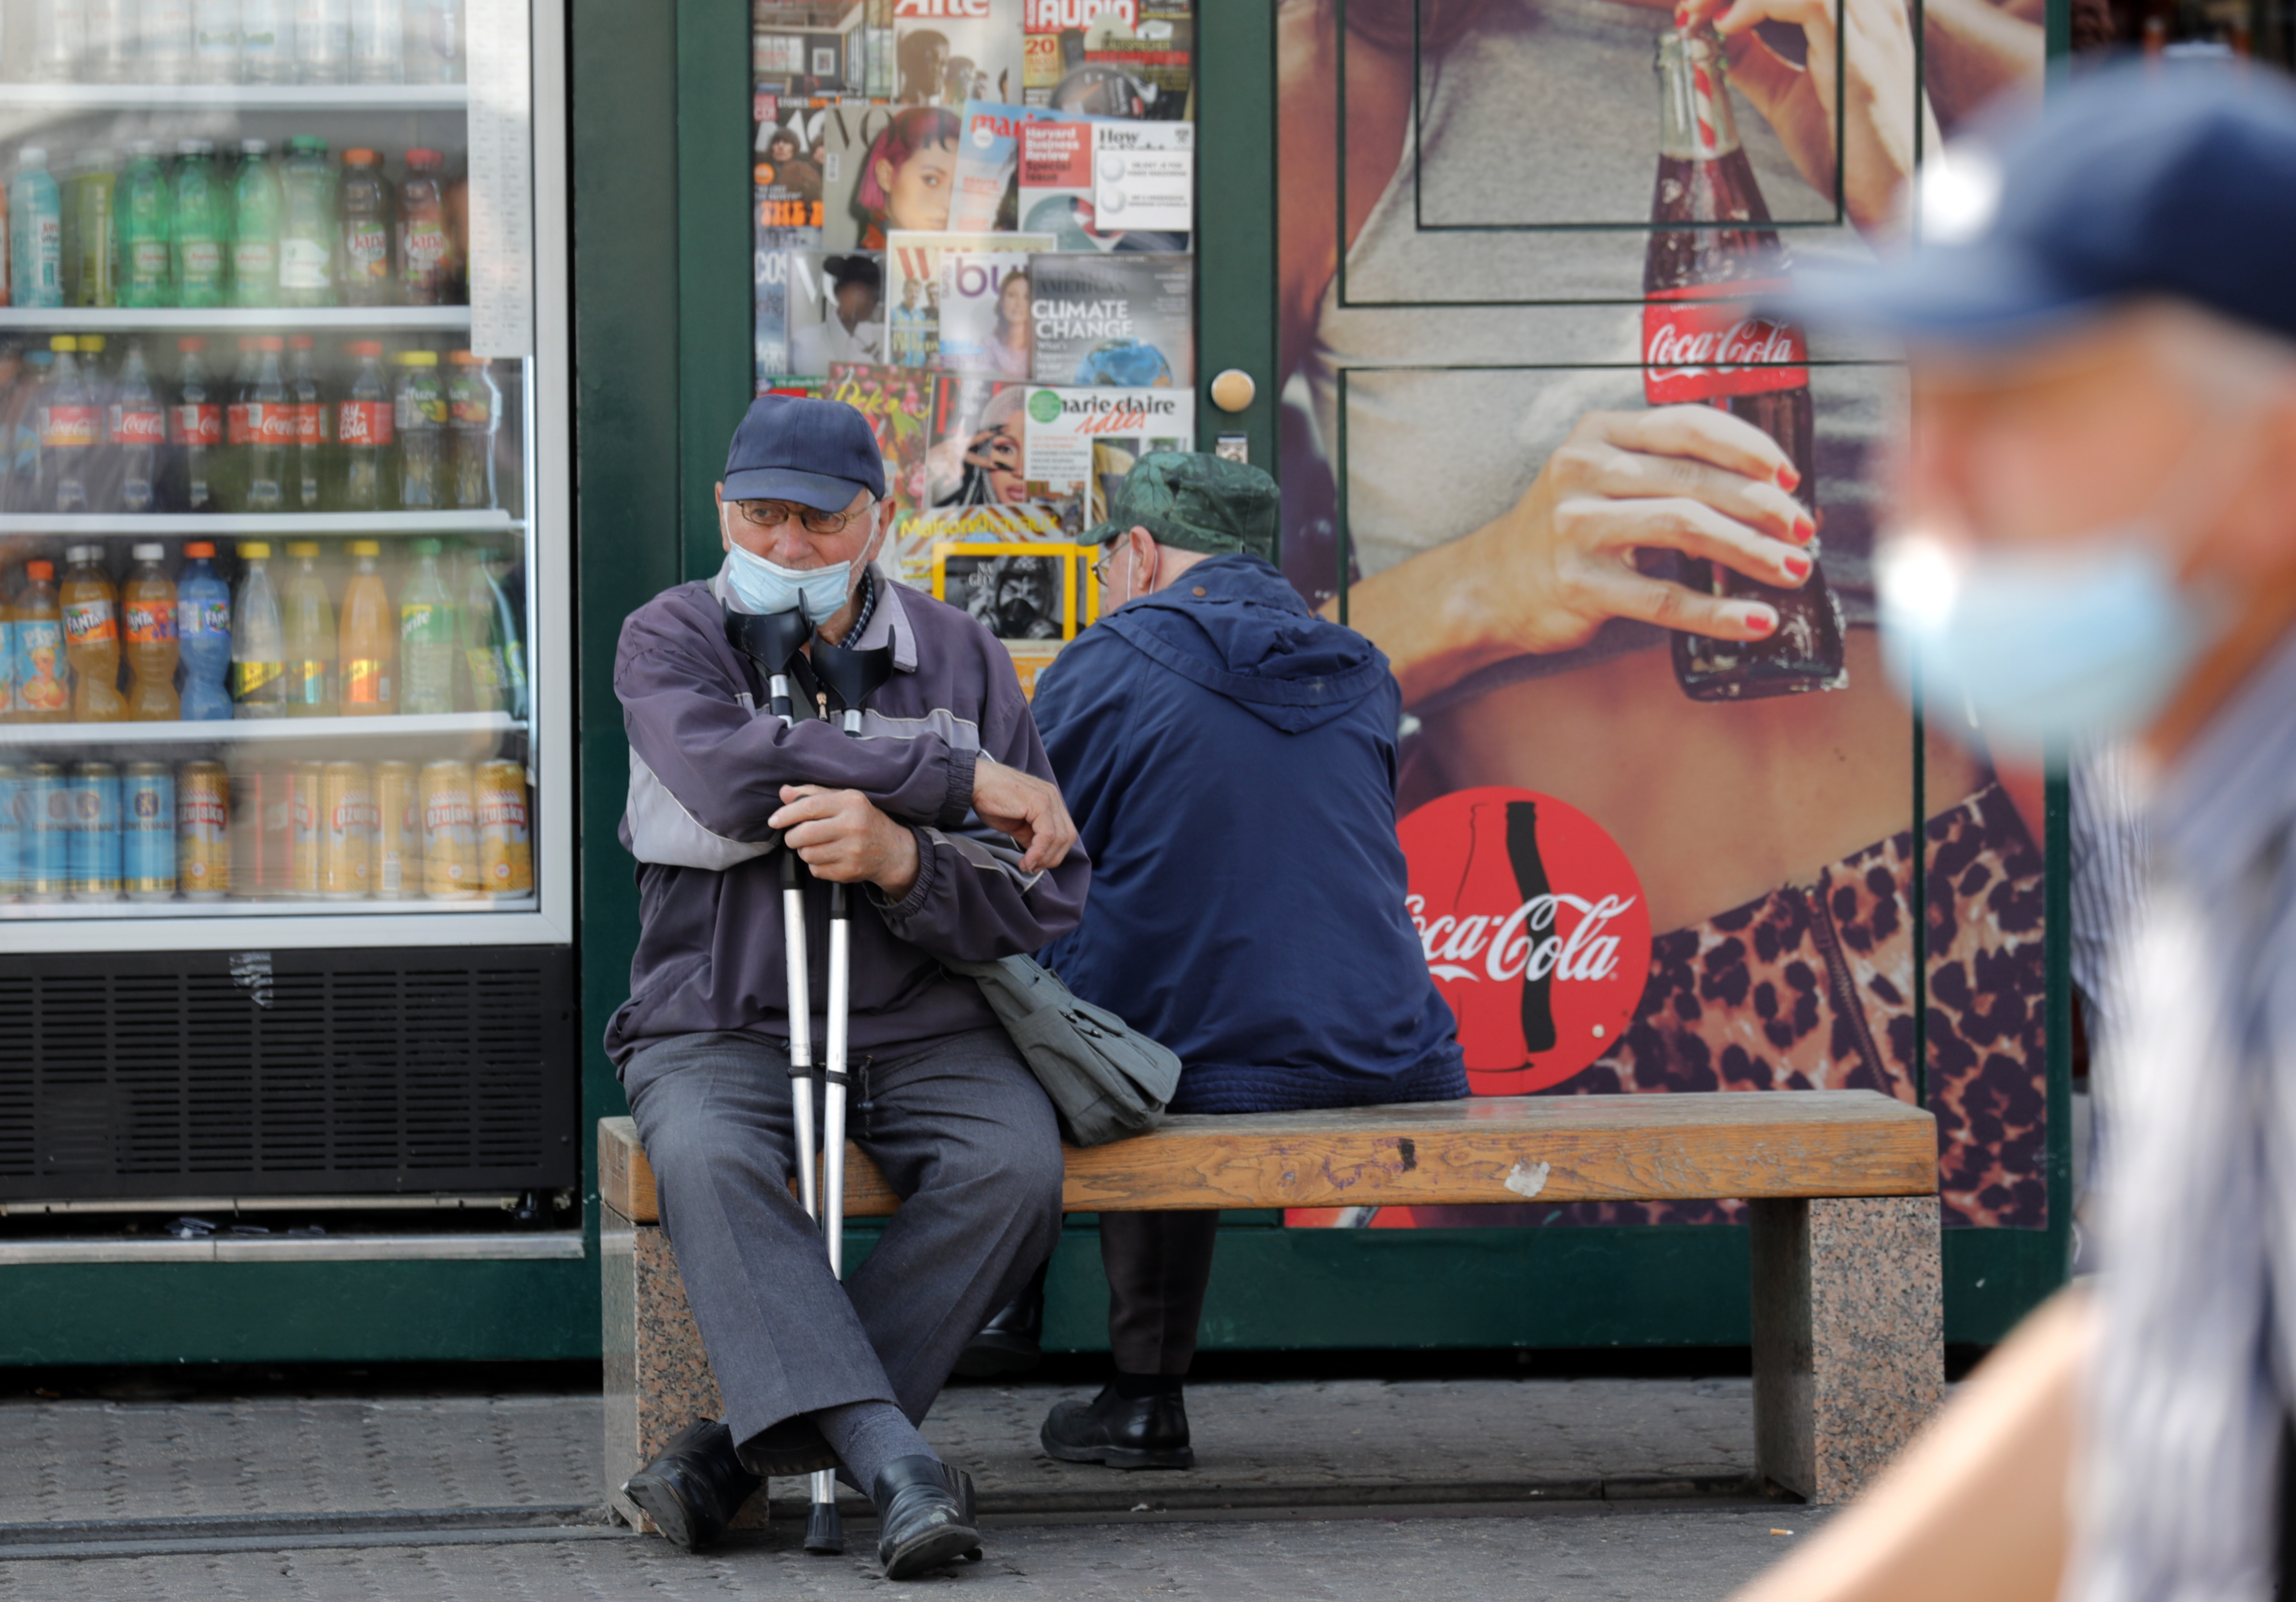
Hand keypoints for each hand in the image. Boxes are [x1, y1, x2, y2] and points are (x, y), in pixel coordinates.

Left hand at [770, 785, 920, 898]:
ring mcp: (852, 851)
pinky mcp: (850, 871)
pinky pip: (816, 870)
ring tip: (816, 846)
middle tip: (794, 836)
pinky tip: (827, 857)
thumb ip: (813, 794)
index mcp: (851, 802)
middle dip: (791, 837)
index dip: (786, 814)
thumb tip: (784, 793)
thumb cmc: (863, 821)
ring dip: (804, 851)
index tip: (774, 820)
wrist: (892, 850)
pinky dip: (815, 865)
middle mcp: (853, 826)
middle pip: (804, 834)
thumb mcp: (844, 799)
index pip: (809, 807)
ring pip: (807, 854)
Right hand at [972, 756, 1077, 873]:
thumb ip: (1031, 836)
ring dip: (1044, 858)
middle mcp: (1054, 797)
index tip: (1037, 865)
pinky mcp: (1040, 802)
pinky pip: (1046, 835)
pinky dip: (1037, 853)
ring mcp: (1049, 798)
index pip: (1065, 832)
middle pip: (1068, 836)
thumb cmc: (990, 800)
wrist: (974, 782)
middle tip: (1034, 868)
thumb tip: (1039, 855)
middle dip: (1052, 858)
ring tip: (1027, 866)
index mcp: (1051, 800)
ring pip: (1060, 838)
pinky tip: (1025, 861)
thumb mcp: (1016, 823)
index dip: (1055, 853)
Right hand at [1480, 404, 1815, 654]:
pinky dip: (1717, 611)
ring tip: (1791, 571)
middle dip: (1763, 507)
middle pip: (1695, 480)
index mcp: (1598, 432)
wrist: (1490, 586)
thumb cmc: (1568, 530)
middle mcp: (1583, 470)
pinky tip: (1755, 620)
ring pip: (1686, 529)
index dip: (1750, 448)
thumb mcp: (1604, 476)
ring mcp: (1576, 526)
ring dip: (1751, 552)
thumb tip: (1769, 491)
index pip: (1688, 425)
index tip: (1791, 478)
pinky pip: (1664, 597)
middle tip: (1803, 531)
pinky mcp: (1579, 584)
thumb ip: (1667, 468)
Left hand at [1681, 0, 1935, 232]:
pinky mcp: (1862, 57)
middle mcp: (1872, 8)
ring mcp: (1872, 26)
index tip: (1693, 3)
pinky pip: (1812, 0)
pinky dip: (1759, 2)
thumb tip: (1713, 37)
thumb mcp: (1786, 97)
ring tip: (1699, 13)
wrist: (1892, 196)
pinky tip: (1726, 27)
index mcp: (1858, 12)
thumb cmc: (1848, 151)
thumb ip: (1755, 62)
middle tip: (1688, 4)